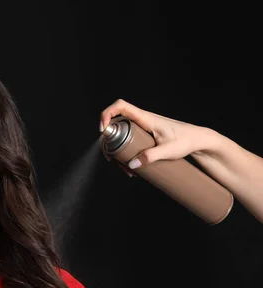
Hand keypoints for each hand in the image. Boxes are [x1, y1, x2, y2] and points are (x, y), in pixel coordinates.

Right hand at [99, 99, 220, 168]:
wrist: (197, 140)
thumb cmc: (186, 140)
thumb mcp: (168, 150)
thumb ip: (150, 157)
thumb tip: (131, 165)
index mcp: (145, 118)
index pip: (120, 106)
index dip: (107, 114)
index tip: (103, 130)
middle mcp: (141, 120)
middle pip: (115, 124)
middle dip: (109, 142)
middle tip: (111, 158)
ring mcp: (142, 128)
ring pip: (121, 136)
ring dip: (117, 152)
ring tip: (125, 169)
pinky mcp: (144, 136)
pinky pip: (128, 142)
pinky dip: (126, 154)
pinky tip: (131, 167)